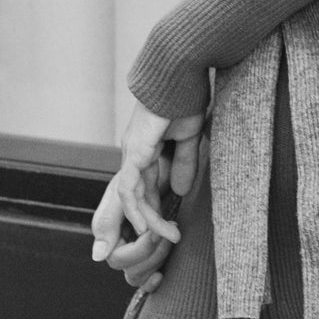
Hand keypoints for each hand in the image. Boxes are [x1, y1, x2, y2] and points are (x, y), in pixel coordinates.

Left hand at [90, 103, 203, 282]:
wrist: (180, 73)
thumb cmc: (185, 97)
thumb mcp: (188, 138)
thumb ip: (183, 163)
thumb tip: (180, 191)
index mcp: (145, 149)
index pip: (142, 187)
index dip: (148, 210)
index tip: (162, 229)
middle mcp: (134, 154)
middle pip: (130, 197)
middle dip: (138, 224)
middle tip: (151, 245)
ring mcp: (132, 152)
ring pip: (131, 198)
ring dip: (148, 222)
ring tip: (167, 239)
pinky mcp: (136, 151)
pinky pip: (131, 188)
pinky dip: (138, 209)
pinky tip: (146, 226)